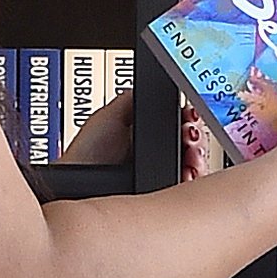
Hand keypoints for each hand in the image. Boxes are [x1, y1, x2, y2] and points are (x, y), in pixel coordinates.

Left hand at [57, 91, 220, 175]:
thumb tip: (152, 82)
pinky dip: (192, 180)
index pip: (177, 123)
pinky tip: (188, 173)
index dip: (188, 119)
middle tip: (191, 136)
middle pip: (190, 143)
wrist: (78, 185)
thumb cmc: (86, 154)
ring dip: (197, 159)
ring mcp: (158, 175)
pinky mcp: (159, 195)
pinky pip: (185, 189)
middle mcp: (152, 154)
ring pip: (192, 165)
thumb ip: (132, 99)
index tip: (191, 117)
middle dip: (197, 138)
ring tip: (190, 155)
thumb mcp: (108, 115)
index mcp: (143, 133)